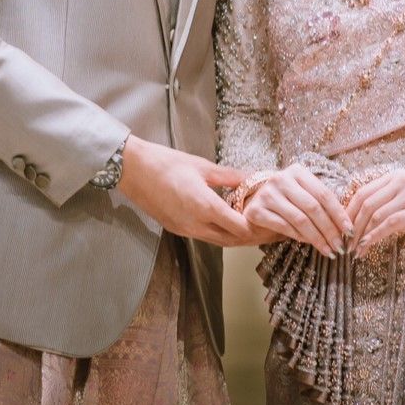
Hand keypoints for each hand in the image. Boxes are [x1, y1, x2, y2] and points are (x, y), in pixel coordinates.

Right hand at [115, 136, 263, 247]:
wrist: (133, 170)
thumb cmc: (167, 163)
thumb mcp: (203, 166)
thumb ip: (231, 176)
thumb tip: (254, 177)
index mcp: (204, 207)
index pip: (240, 228)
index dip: (258, 227)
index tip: (271, 219)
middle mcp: (195, 224)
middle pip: (232, 240)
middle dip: (252, 236)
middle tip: (270, 229)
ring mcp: (185, 229)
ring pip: (219, 241)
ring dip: (237, 237)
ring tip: (254, 228)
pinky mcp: (177, 229)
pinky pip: (205, 236)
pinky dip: (220, 233)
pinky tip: (229, 223)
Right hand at [242, 163, 351, 256]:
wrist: (254, 204)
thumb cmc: (286, 201)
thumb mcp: (303, 195)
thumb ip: (321, 205)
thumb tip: (345, 228)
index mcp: (297, 171)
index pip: (323, 194)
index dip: (339, 214)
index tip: (349, 231)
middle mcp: (281, 179)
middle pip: (313, 207)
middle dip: (330, 229)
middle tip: (340, 246)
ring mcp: (267, 194)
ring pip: (300, 219)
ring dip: (317, 238)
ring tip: (329, 250)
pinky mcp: (257, 211)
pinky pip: (284, 227)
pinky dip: (300, 238)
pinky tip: (310, 244)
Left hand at [346, 170, 404, 251]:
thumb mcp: (403, 202)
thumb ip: (383, 206)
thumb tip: (355, 223)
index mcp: (394, 176)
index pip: (363, 191)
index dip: (349, 211)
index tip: (341, 228)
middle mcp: (401, 181)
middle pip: (367, 203)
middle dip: (353, 225)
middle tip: (346, 242)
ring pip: (377, 214)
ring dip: (362, 234)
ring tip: (356, 249)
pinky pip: (391, 223)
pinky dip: (375, 236)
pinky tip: (367, 245)